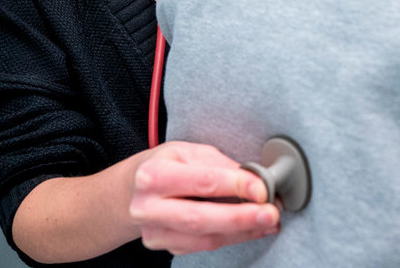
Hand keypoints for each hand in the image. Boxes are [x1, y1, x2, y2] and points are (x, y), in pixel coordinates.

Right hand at [129, 141, 280, 254]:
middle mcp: (150, 207)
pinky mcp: (165, 247)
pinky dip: (232, 238)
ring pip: (204, 237)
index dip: (235, 184)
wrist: (129, 193)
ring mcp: (156, 232)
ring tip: (269, 221)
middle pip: (201, 217)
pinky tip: (251, 229)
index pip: (201, 181)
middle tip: (270, 213)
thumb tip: (252, 177)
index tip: (261, 187)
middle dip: (241, 217)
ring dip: (242, 231)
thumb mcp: (185, 151)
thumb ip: (217, 163)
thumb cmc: (163, 165)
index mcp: (154, 174)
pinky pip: (204, 246)